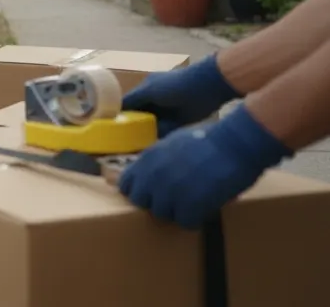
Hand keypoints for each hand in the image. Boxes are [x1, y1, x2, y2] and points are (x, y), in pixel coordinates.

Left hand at [118, 105, 290, 228]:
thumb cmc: (209, 138)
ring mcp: (171, 192)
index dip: (139, 191)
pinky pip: (185, 223)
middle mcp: (153, 176)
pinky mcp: (191, 205)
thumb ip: (157, 160)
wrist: (235, 143)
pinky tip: (203, 211)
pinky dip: (194, 220)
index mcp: (147, 159)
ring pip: (162, 215)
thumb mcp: (172, 143)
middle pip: (141, 203)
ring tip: (191, 204)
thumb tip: (150, 173)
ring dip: (176, 212)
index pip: (126, 185)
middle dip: (155, 203)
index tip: (151, 193)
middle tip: (173, 200)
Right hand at [122, 54, 240, 136]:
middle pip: (138, 117)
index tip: (109, 127)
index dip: (119, 114)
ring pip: (150, 126)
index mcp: (146, 91)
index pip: (128, 105)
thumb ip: (133, 100)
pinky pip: (162, 132)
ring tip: (131, 146)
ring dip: (143, 134)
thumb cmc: (173, 85)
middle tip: (120, 140)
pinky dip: (156, 137)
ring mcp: (166, 114)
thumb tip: (115, 112)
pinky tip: (147, 146)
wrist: (206, 88)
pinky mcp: (178, 124)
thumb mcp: (149, 90)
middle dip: (131, 127)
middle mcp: (154, 103)